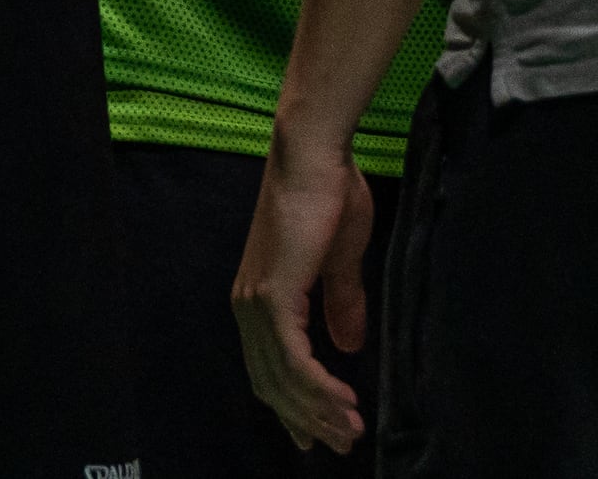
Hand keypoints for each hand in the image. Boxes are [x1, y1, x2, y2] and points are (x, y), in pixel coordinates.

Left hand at [234, 123, 380, 452]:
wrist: (314, 156)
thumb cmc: (329, 194)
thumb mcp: (341, 259)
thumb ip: (340, 303)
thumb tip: (349, 346)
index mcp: (260, 299)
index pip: (271, 369)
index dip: (294, 405)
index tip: (319, 434)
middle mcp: (248, 308)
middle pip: (273, 383)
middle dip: (308, 419)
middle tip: (341, 442)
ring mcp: (256, 304)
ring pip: (282, 379)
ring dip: (317, 410)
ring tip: (350, 430)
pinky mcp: (273, 298)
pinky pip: (293, 360)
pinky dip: (316, 387)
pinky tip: (342, 402)